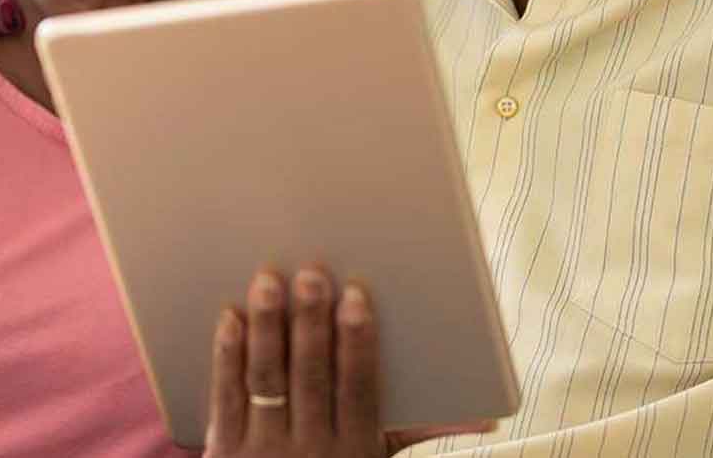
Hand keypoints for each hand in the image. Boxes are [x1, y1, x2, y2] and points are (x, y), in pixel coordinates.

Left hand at [203, 268, 495, 456]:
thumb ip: (422, 430)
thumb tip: (489, 414)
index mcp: (357, 449)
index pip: (360, 388)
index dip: (358, 341)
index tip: (357, 295)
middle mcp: (312, 450)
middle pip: (313, 376)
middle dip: (313, 322)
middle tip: (313, 273)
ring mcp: (265, 450)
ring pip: (268, 380)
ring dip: (269, 328)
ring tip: (268, 281)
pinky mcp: (223, 451)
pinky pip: (226, 398)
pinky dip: (228, 356)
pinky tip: (229, 317)